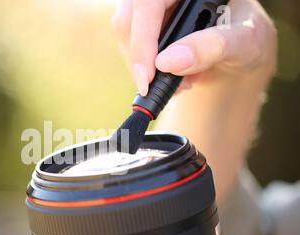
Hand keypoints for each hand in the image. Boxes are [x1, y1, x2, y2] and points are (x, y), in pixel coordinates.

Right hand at [111, 0, 276, 95]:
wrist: (240, 53)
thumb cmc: (248, 41)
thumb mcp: (243, 43)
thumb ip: (212, 48)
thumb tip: (167, 63)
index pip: (149, 3)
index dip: (143, 39)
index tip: (148, 75)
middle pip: (131, 18)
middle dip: (143, 58)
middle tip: (163, 86)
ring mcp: (154, 6)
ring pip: (126, 32)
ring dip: (145, 66)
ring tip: (180, 82)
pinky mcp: (144, 22)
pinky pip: (130, 44)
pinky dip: (145, 67)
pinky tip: (172, 75)